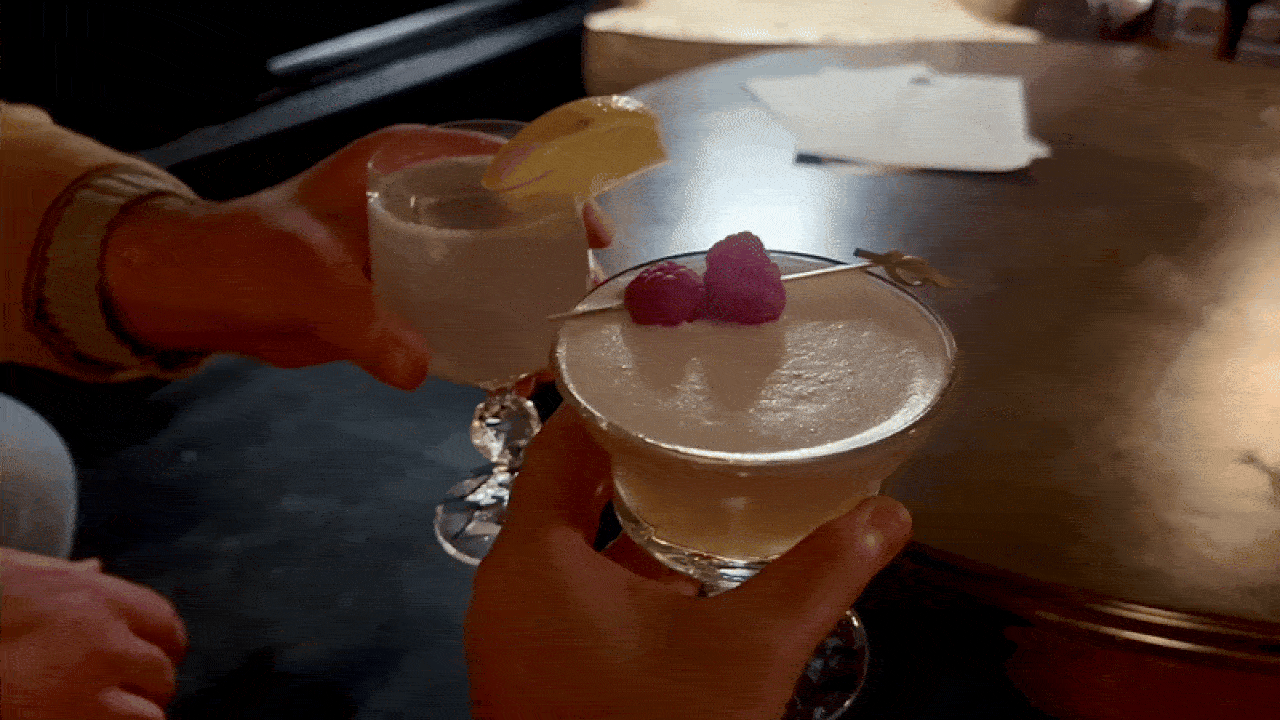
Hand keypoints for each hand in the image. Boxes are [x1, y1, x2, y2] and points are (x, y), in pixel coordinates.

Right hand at [0, 548, 187, 719]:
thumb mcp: (9, 572)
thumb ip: (59, 574)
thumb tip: (96, 567)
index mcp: (92, 599)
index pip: (164, 623)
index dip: (159, 644)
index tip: (149, 657)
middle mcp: (101, 646)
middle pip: (160, 675)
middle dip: (144, 688)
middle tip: (118, 696)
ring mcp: (84, 699)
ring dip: (126, 719)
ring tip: (94, 713)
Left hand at [104, 125, 613, 390]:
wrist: (199, 293)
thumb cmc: (245, 256)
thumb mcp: (303, 276)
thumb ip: (362, 321)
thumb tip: (417, 368)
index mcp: (403, 165)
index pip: (498, 161)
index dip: (554, 190)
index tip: (589, 232)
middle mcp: (420, 198)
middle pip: (510, 213)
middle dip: (555, 249)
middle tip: (587, 291)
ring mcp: (416, 246)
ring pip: (493, 261)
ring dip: (530, 294)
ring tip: (564, 335)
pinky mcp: (406, 291)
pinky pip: (464, 305)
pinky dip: (494, 330)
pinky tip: (518, 363)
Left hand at [465, 409, 912, 719]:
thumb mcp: (747, 652)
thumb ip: (818, 576)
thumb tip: (890, 514)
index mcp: (534, 560)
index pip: (559, 443)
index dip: (610, 398)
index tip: (668, 364)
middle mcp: (513, 589)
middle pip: (569, 491)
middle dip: (637, 454)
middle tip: (705, 414)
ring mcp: (523, 638)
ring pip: (578, 550)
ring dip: (637, 518)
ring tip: (709, 474)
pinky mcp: (544, 675)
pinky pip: (581, 597)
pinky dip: (630, 575)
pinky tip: (694, 568)